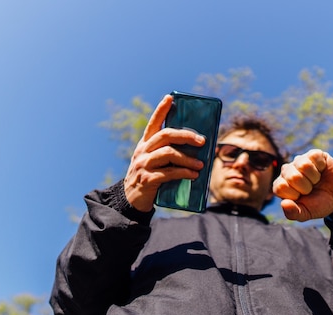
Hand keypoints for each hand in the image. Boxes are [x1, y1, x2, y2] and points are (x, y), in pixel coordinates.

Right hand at [124, 95, 205, 211]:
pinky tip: (193, 175)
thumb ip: (168, 154)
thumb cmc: (149, 177)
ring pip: (169, 154)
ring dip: (188, 159)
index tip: (170, 97)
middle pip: (165, 135)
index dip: (161, 110)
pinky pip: (169, 173)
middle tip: (202, 141)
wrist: (131, 200)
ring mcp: (144, 165)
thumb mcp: (154, 162)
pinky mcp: (148, 179)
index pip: (153, 123)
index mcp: (145, 144)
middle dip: (186, 136)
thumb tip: (197, 150)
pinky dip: (184, 173)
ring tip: (200, 165)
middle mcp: (143, 151)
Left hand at [272, 149, 332, 221]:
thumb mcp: (306, 213)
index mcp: (281, 185)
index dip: (295, 195)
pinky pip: (314, 156)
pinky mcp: (313, 154)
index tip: (302, 197)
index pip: (281, 187)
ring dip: (314, 177)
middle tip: (311, 189)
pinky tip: (322, 170)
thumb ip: (293, 213)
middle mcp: (287, 171)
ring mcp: (300, 161)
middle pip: (293, 176)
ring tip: (316, 180)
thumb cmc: (318, 204)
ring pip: (303, 165)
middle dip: (306, 187)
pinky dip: (321, 167)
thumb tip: (284, 204)